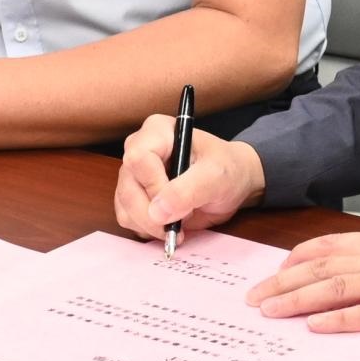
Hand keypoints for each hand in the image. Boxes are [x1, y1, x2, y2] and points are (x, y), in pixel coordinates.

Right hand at [114, 122, 262, 240]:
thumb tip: (158, 211)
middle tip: (180, 223)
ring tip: (180, 221)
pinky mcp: (133, 196)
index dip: (154, 186)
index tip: (177, 205)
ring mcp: (133, 174)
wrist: (233, 182)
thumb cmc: (228, 169)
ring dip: (150, 224)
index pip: (138, 158)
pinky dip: (147, 229)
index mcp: (158, 131)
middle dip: (152, 214)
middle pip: (128, 188)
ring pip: (125, 207)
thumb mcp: (217, 176)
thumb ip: (188, 190)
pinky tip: (170, 224)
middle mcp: (139, 150)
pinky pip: (128, 218)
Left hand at [247, 228, 359, 333]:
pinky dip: (340, 319)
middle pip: (324, 267)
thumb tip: (359, 263)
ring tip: (272, 311)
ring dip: (300, 299)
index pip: (331, 246)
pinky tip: (317, 325)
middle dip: (284, 283)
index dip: (298, 259)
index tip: (273, 271)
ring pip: (338, 287)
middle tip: (255, 298)